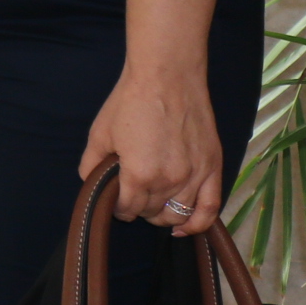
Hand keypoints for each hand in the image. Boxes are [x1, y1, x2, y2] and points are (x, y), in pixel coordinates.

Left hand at [79, 61, 222, 234]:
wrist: (167, 77)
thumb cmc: (130, 102)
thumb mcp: (99, 134)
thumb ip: (92, 166)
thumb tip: (93, 185)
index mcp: (139, 175)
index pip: (127, 209)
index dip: (117, 207)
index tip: (115, 200)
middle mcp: (169, 181)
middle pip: (152, 213)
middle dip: (139, 209)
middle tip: (132, 196)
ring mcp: (195, 176)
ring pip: (178, 214)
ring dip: (163, 215)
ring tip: (154, 206)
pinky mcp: (213, 167)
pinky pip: (211, 208)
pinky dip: (199, 223)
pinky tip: (185, 227)